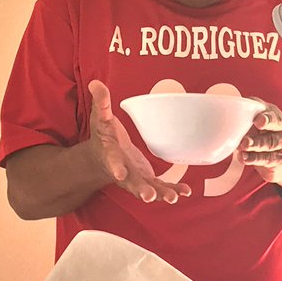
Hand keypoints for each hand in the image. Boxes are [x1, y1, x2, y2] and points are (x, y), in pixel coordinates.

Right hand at [88, 80, 191, 203]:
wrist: (102, 158)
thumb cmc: (103, 136)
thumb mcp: (100, 118)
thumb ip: (100, 103)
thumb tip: (95, 83)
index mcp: (111, 156)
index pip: (112, 162)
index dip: (116, 168)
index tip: (119, 174)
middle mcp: (123, 172)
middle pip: (132, 183)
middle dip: (141, 190)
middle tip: (148, 196)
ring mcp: (136, 179)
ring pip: (148, 189)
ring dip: (161, 194)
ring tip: (173, 197)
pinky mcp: (147, 180)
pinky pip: (160, 187)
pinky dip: (173, 189)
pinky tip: (185, 192)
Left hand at [237, 99, 281, 188]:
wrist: (278, 157)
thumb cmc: (262, 132)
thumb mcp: (256, 120)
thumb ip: (246, 113)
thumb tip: (222, 104)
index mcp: (275, 117)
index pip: (273, 117)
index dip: (267, 119)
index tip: (258, 121)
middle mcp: (281, 131)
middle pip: (271, 135)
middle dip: (258, 139)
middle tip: (245, 141)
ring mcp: (281, 146)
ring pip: (268, 147)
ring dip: (253, 147)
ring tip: (241, 148)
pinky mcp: (277, 160)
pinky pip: (265, 159)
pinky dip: (253, 159)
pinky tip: (243, 158)